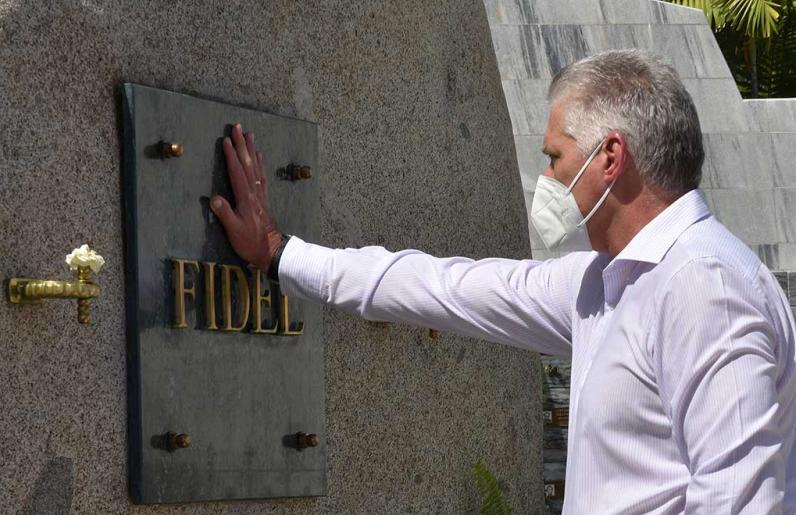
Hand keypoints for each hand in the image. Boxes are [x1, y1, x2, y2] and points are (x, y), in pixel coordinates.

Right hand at [211, 123, 281, 270]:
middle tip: (238, 127)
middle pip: (248, 164)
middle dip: (242, 145)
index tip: (225, 140)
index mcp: (246, 198)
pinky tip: (259, 156)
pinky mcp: (264, 199)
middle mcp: (254, 192)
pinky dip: (260, 163)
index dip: (231, 156)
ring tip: (249, 135)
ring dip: (252, 150)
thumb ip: (224, 214)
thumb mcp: (234, 231)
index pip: (237, 172)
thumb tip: (213, 198)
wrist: (272, 251)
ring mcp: (261, 194)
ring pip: (256, 167)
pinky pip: (262, 176)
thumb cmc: (250, 242)